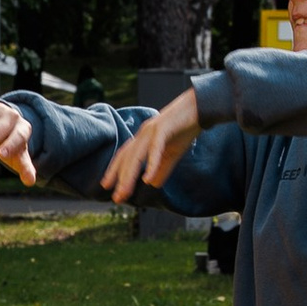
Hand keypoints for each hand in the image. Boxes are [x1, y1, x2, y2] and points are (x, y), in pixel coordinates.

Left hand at [101, 87, 201, 203]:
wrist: (200, 107)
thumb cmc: (185, 128)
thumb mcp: (172, 153)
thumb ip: (161, 168)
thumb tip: (152, 184)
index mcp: (143, 138)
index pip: (124, 155)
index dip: (114, 170)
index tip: (106, 186)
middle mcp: (143, 133)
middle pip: (127, 158)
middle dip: (120, 178)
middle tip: (116, 197)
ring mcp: (152, 130)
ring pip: (136, 155)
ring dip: (129, 175)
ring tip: (125, 192)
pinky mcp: (164, 128)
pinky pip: (155, 148)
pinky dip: (151, 164)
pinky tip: (147, 179)